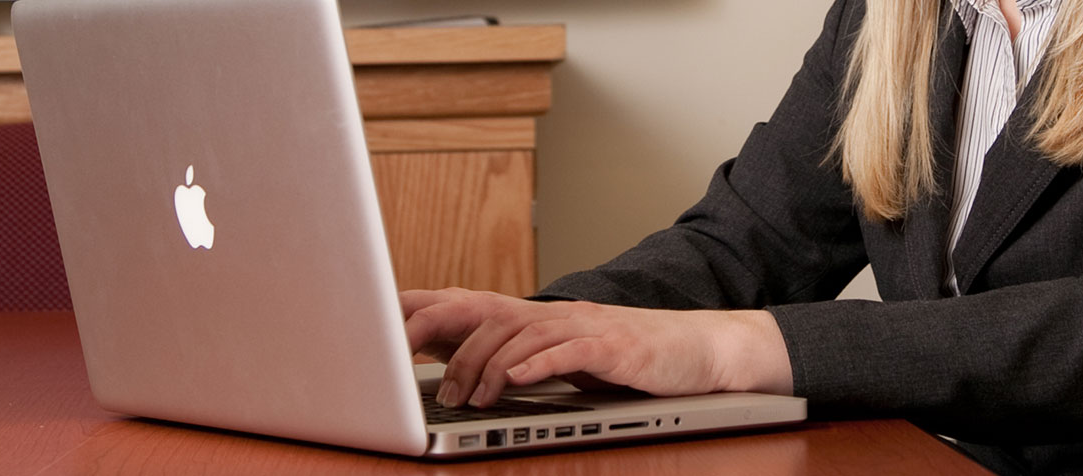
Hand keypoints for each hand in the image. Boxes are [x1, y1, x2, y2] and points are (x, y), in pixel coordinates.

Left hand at [402, 288, 793, 407]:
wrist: (698, 351)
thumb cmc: (631, 359)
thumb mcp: (567, 358)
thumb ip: (523, 359)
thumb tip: (466, 373)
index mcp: (539, 316)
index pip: (471, 306)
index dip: (426, 311)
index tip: (383, 331)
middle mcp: (556, 313)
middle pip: (485, 315)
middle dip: (442, 340)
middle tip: (410, 371)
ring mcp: (585, 326)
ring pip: (519, 335)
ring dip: (485, 368)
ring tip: (464, 399)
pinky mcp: (612, 346)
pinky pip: (566, 351)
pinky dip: (536, 365)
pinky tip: (514, 381)